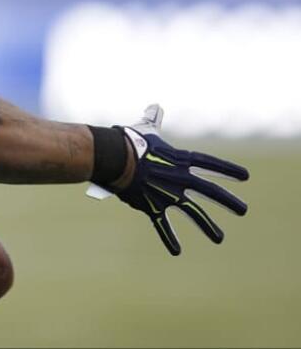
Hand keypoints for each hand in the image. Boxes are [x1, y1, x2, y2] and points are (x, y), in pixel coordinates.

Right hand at [90, 105, 248, 255]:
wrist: (114, 157)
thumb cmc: (129, 140)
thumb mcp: (146, 129)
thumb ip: (154, 122)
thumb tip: (155, 108)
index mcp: (180, 159)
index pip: (210, 164)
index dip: (228, 169)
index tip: (245, 177)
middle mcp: (180, 179)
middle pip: (210, 191)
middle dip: (229, 201)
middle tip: (243, 210)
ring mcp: (168, 194)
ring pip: (194, 212)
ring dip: (208, 226)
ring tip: (219, 238)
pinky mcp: (152, 206)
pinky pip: (162, 225)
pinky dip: (169, 239)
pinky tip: (177, 251)